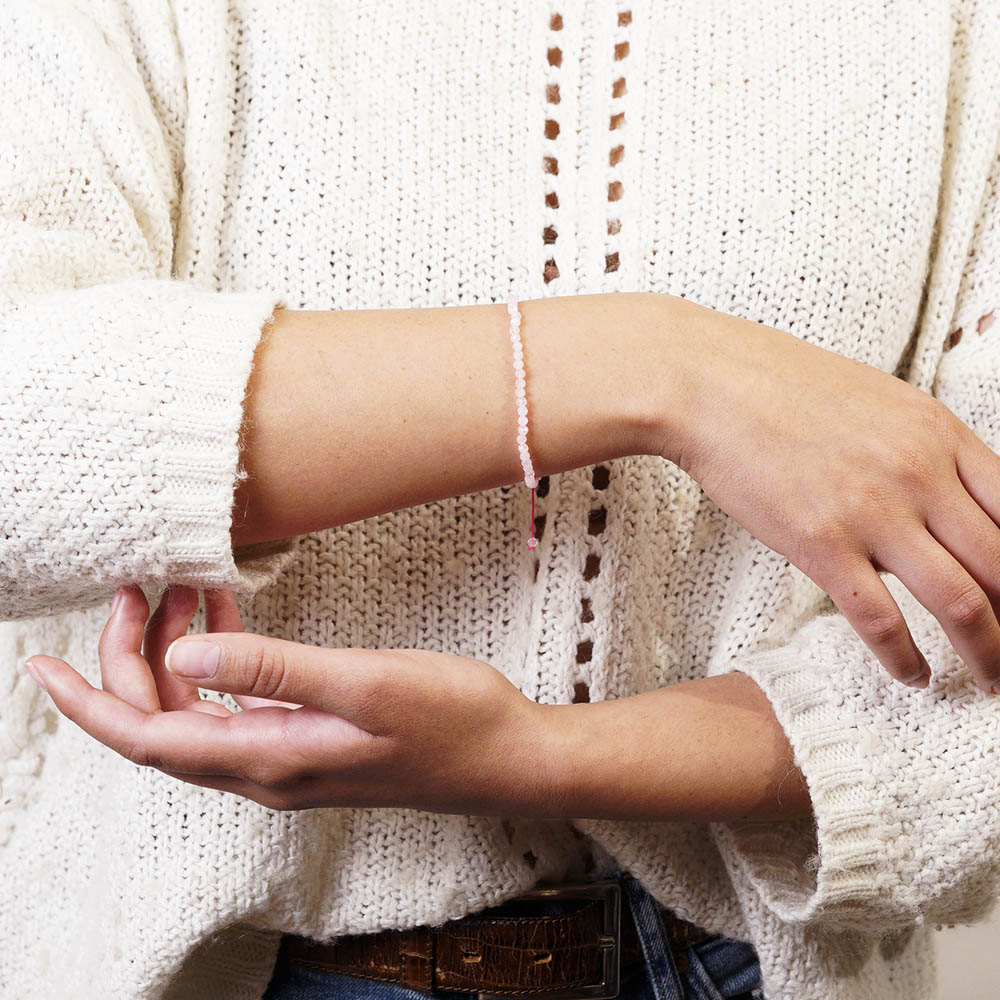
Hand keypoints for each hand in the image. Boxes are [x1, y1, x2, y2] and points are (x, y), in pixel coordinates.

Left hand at [22, 585, 551, 812]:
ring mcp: (288, 755)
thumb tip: (180, 663)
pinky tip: (227, 620)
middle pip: (164, 722)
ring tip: (179, 591)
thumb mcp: (362, 685)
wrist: (505, 754)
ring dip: (174, 656)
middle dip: (131, 658)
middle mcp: (266, 766)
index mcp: (267, 759)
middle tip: (134, 589)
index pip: (148, 738)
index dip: (89, 702)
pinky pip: (237, 703)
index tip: (39, 666)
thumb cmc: (448, 721)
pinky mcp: (311, 738)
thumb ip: (272, 673)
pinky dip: (218, 661)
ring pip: (197, 711)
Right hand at [669, 305, 999, 692]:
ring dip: (989, 654)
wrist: (710, 386)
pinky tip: (913, 675)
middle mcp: (921, 474)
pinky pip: (881, 620)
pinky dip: (905, 659)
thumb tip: (948, 506)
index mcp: (940, 433)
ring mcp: (873, 512)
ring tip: (991, 683)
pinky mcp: (821, 545)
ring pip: (962, 602)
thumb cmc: (783, 387)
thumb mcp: (880, 402)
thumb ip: (925, 451)